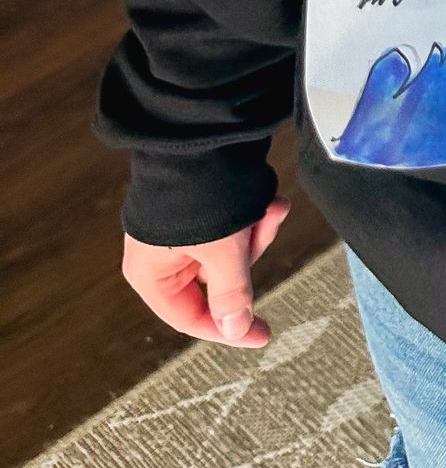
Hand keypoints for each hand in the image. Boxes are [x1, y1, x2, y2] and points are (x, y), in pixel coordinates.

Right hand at [121, 198, 290, 347]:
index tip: (263, 334)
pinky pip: (232, 227)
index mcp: (151, 275)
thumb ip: (231, 295)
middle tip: (265, 230)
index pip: (190, 318)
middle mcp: (162, 257)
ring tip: (271, 209)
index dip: (228, 330)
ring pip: (231, 252)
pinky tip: (271, 203)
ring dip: (257, 231)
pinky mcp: (201, 211)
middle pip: (217, 282)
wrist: (197, 133)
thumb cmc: (198, 196)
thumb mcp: (221, 251)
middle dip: (250, 255)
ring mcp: (181, 233)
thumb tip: (238, 331)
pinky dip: (254, 217)